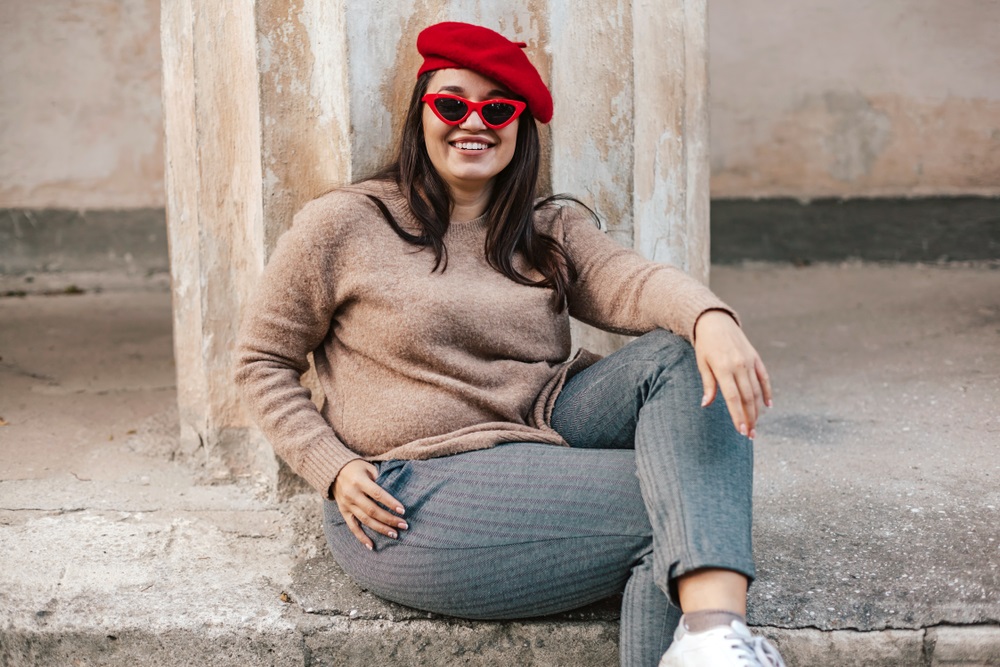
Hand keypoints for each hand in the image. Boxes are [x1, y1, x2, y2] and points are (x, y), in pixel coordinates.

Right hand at [332, 459, 407, 549]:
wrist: (333, 471)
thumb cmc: (356, 467)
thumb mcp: (367, 467)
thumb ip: (379, 478)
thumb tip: (392, 494)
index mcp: (359, 481)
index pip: (377, 494)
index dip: (390, 503)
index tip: (402, 510)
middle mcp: (352, 494)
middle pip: (373, 510)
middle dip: (389, 519)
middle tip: (404, 525)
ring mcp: (347, 505)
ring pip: (365, 520)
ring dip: (380, 529)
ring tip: (394, 534)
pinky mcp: (343, 512)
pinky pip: (352, 527)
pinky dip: (361, 537)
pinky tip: (371, 546)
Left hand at [693, 310, 772, 438]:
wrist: (716, 321)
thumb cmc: (705, 345)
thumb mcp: (702, 364)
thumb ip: (708, 384)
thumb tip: (706, 404)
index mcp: (723, 368)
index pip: (733, 398)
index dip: (738, 416)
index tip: (741, 431)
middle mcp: (739, 365)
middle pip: (747, 397)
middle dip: (749, 418)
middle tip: (750, 435)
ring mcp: (750, 361)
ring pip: (757, 391)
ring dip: (757, 410)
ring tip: (755, 426)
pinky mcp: (756, 358)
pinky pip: (764, 378)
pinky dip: (767, 392)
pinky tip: (768, 406)